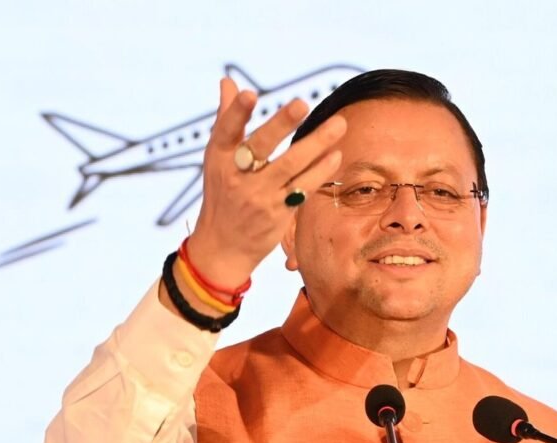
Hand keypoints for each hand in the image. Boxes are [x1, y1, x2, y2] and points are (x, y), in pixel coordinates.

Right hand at [185, 77, 344, 286]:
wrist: (223, 246)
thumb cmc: (222, 194)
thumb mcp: (217, 158)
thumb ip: (227, 118)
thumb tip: (228, 81)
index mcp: (218, 157)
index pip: (225, 131)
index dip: (236, 113)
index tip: (249, 93)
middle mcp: (237, 176)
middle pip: (260, 146)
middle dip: (281, 124)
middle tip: (302, 102)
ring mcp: (258, 196)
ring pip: (290, 166)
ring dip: (316, 144)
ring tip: (339, 124)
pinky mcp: (278, 213)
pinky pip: (303, 188)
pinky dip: (320, 171)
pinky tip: (335, 156)